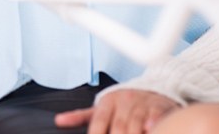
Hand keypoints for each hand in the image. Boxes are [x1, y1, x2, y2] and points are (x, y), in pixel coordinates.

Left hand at [54, 89, 179, 133]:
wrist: (152, 88)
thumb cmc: (123, 102)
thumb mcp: (101, 106)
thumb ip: (81, 116)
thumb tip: (58, 121)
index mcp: (107, 101)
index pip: (98, 122)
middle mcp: (123, 101)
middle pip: (118, 127)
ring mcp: (142, 104)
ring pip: (136, 125)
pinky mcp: (159, 108)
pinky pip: (157, 118)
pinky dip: (153, 126)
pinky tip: (150, 130)